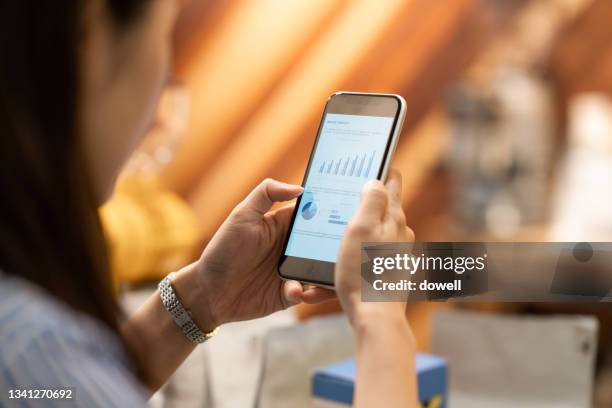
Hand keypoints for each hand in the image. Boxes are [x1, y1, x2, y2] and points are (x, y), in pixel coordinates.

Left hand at [193, 179, 334, 326]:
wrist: (209, 292)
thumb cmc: (223, 250)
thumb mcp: (241, 215)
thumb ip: (266, 193)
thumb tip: (300, 188)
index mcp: (285, 225)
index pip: (316, 214)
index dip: (332, 212)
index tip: (349, 211)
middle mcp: (294, 247)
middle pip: (327, 244)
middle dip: (339, 246)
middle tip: (348, 249)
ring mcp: (295, 271)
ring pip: (325, 270)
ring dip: (328, 273)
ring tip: (324, 275)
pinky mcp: (292, 294)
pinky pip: (313, 293)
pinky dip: (311, 293)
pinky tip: (293, 291)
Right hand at [335, 169, 414, 323]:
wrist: (375, 315)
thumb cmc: (363, 272)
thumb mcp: (360, 228)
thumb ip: (371, 200)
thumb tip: (375, 181)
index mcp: (394, 217)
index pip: (393, 181)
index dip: (382, 167)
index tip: (374, 156)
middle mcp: (401, 232)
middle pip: (386, 204)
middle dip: (370, 196)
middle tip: (348, 190)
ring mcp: (397, 251)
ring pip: (379, 227)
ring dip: (364, 223)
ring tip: (343, 224)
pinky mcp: (391, 269)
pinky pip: (375, 249)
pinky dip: (364, 245)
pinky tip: (350, 254)